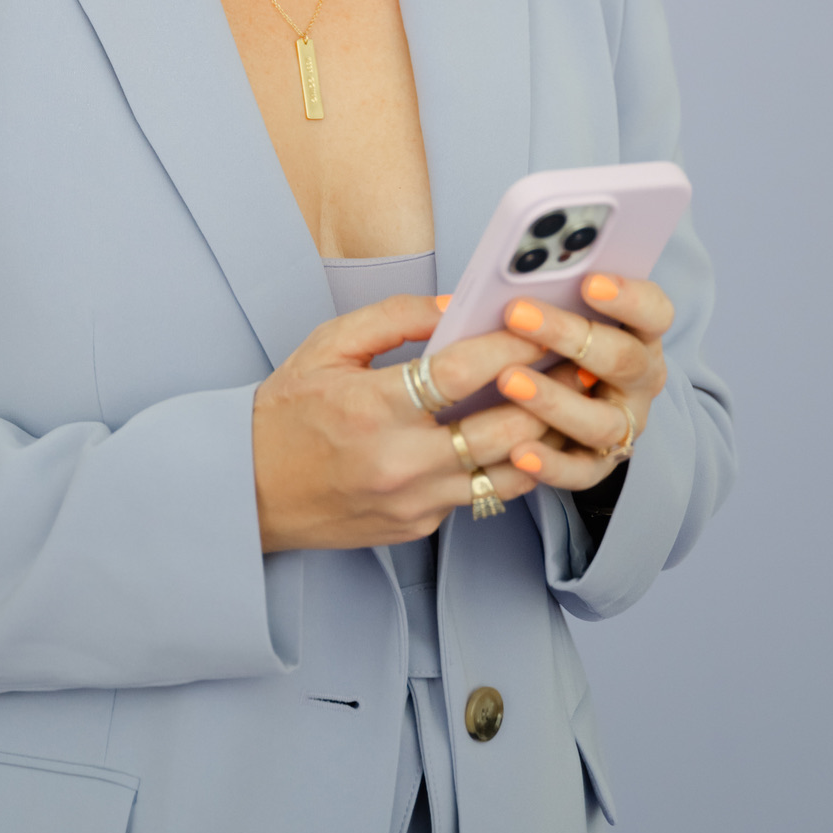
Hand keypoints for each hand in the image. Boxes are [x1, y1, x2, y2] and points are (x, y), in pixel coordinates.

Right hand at [252, 296, 559, 552]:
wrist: (250, 492)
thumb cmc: (285, 414)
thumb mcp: (326, 347)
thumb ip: (391, 319)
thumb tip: (453, 306)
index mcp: (372, 408)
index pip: (461, 373)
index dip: (509, 344)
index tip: (540, 324)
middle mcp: (399, 461)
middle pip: (501, 430)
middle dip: (549, 392)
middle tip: (582, 364)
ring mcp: (413, 502)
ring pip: (507, 474)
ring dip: (545, 436)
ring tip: (572, 403)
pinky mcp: (419, 526)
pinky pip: (480, 495)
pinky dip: (508, 466)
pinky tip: (527, 438)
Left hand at [493, 274, 674, 490]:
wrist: (569, 408)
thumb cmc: (556, 344)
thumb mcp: (555, 315)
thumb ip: (535, 298)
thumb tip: (472, 290)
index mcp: (640, 333)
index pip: (654, 311)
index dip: (628, 297)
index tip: (588, 281)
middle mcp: (641, 380)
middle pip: (623, 359)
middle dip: (569, 335)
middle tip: (518, 314)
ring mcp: (625, 424)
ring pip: (603, 421)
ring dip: (555, 400)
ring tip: (509, 380)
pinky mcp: (601, 465)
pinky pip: (582, 472)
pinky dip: (552, 465)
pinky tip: (519, 452)